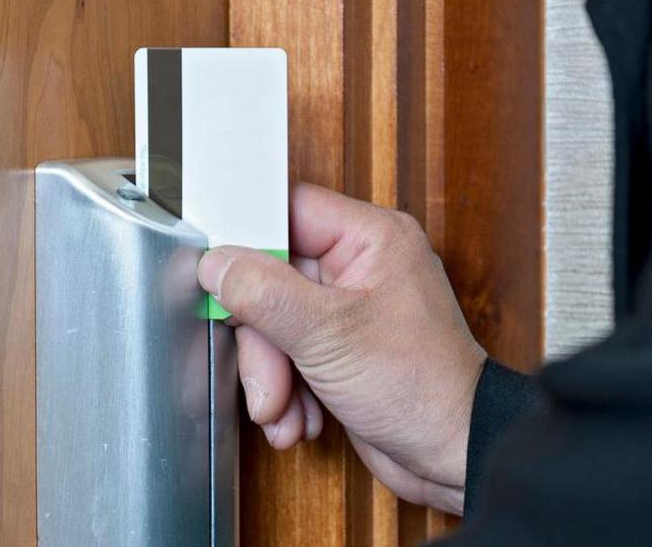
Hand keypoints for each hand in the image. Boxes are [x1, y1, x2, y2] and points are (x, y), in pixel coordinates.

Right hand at [198, 182, 485, 513]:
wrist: (454, 457)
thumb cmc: (422, 389)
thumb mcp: (328, 334)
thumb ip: (263, 293)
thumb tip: (216, 263)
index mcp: (369, 238)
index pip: (285, 213)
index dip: (247, 245)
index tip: (219, 278)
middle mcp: (358, 266)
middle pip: (269, 277)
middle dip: (261, 339)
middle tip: (266, 375)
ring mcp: (346, 309)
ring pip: (272, 322)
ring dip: (270, 374)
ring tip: (282, 410)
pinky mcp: (338, 348)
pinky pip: (287, 354)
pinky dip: (285, 391)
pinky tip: (298, 417)